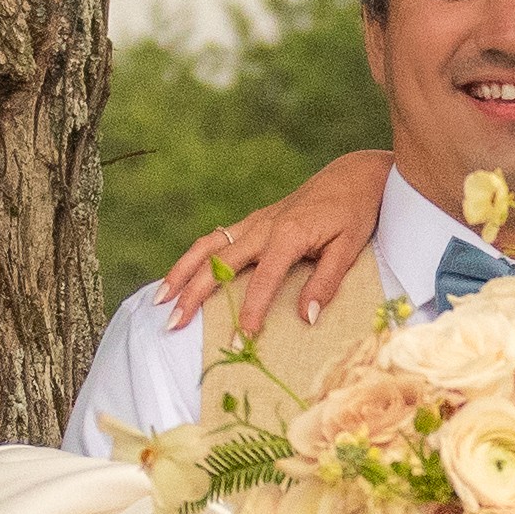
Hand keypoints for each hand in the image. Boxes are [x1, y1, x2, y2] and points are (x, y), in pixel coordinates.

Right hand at [163, 149, 389, 325]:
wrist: (352, 176)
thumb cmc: (354, 212)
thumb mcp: (349, 248)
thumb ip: (326, 282)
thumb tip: (307, 317)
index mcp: (287, 235)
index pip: (263, 280)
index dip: (250, 310)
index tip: (241, 337)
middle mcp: (262, 227)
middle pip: (218, 263)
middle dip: (192, 294)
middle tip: (173, 323)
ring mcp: (254, 222)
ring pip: (207, 247)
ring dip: (181, 272)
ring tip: (160, 299)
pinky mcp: (253, 222)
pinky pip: (215, 240)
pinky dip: (193, 258)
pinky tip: (180, 276)